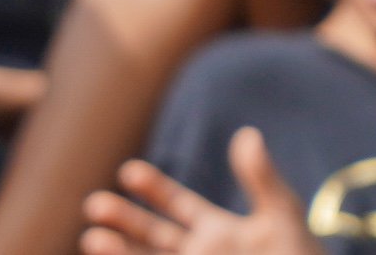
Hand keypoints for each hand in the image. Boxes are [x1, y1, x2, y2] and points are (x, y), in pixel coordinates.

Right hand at [81, 127, 319, 254]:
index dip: (152, 187)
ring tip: (91, 240)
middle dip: (122, 219)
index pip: (175, 203)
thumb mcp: (284, 219)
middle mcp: (198, 254)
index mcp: (215, 230)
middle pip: (151, 234)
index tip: (129, 172)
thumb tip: (247, 134)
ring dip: (119, 252)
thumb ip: (262, 180)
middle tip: (94, 205)